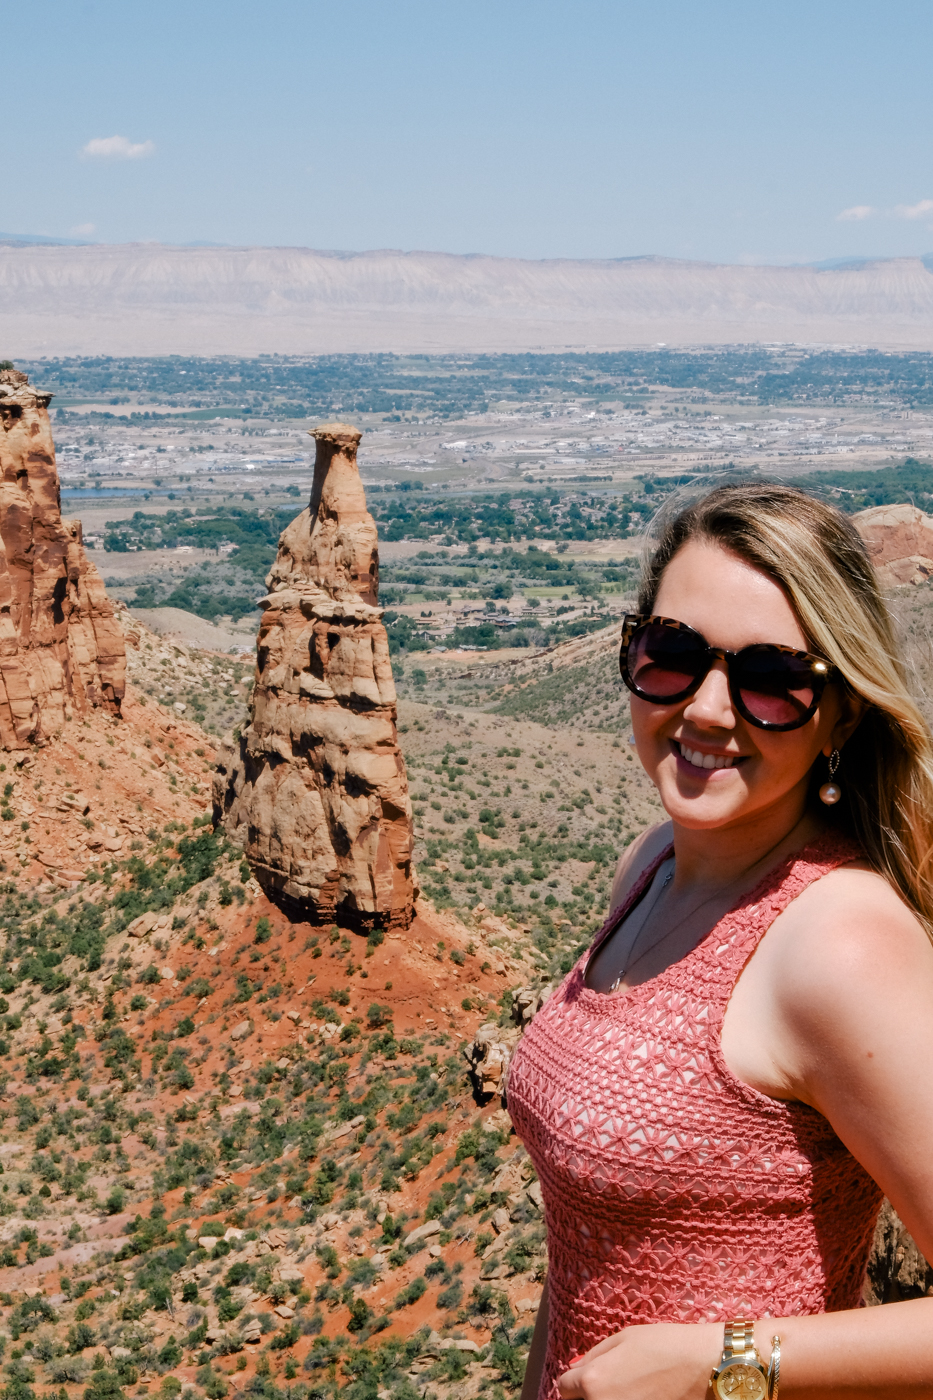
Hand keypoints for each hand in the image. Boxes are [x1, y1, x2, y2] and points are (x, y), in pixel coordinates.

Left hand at [557, 1321, 719, 1399]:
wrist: (704, 1368)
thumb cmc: (664, 1346)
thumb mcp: (623, 1338)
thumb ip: (593, 1356)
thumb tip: (574, 1370)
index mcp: (593, 1381)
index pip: (564, 1388)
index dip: (575, 1380)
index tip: (590, 1375)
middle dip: (587, 1395)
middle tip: (612, 1383)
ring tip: (627, 1389)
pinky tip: (640, 1397)